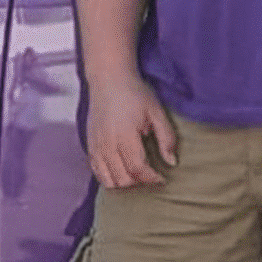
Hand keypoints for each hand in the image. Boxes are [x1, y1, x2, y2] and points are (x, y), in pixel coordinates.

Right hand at [86, 74, 177, 188]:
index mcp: (125, 135)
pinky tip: (121, 171)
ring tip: (136, 175)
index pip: (138, 169)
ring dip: (124, 183)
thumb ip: (166, 138)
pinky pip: (97, 171)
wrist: (108, 79)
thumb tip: (172, 161)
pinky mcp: (90, 145)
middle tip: (151, 175)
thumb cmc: (134, 93)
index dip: (152, 178)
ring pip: (108, 180)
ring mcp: (96, 146)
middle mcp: (107, 144)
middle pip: (122, 179)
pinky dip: (109, 177)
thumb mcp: (157, 112)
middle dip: (140, 182)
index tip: (162, 178)